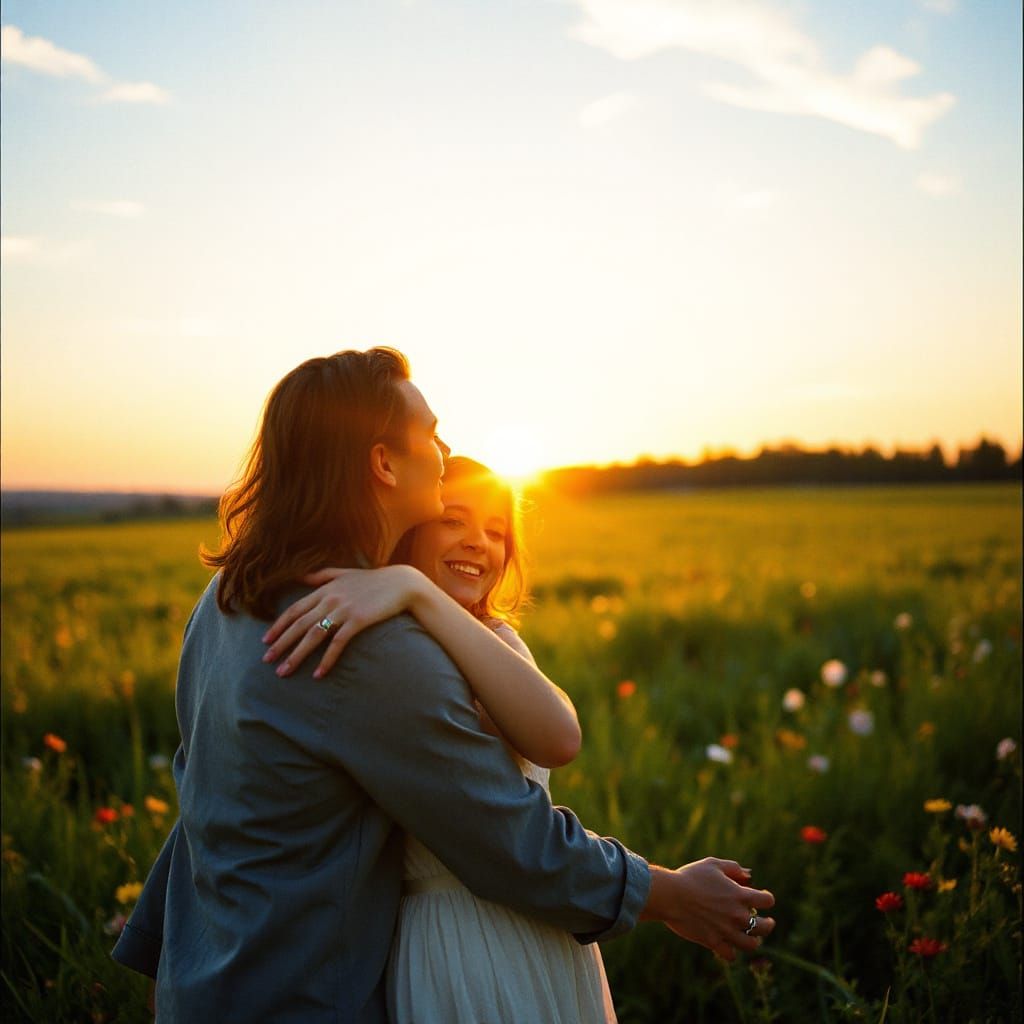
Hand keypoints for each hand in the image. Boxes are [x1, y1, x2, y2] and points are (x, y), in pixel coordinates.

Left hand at [262, 565, 423, 677]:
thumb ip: (322, 575)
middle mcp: (330, 599)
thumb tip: (301, 576)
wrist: (401, 583)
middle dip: (281, 644)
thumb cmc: (374, 580)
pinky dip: (326, 660)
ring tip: (284, 671)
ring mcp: (344, 610)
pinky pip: (337, 643)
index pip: (295, 609)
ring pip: (313, 635)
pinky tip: (318, 674)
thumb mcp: (345, 573)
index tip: (265, 640)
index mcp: (325, 589)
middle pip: (299, 625)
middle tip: (267, 661)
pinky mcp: (358, 620)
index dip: (279, 625)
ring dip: (297, 655)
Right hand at [641, 858, 775, 961]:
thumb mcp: (713, 864)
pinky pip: (731, 955)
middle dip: (768, 924)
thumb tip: (748, 876)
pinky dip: (732, 952)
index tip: (762, 898)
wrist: (670, 895)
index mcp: (740, 895)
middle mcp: (737, 915)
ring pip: (751, 944)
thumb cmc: (690, 876)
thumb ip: (733, 868)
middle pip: (765, 927)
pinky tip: (729, 946)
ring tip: (752, 937)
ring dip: (754, 940)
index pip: (767, 901)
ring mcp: (726, 931)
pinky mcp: (714, 942)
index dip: (767, 899)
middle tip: (767, 922)